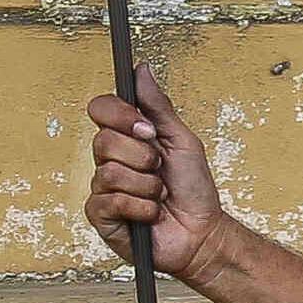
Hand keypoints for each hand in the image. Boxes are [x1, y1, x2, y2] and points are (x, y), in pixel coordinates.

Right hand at [84, 72, 226, 285]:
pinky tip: (151, 214)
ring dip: (146, 186)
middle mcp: (110, 160)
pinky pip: (112, 201)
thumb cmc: (193, 189)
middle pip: (103, 141)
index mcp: (126, 138)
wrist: (201, 232)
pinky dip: (141, 207)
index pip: (101, 109)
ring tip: (159, 196)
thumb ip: (158, 106)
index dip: (120, 116)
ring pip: (109, 172)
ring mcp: (103, 188)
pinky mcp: (102, 216)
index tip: (147, 129)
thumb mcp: (182, 140)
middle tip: (160, 170)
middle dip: (143, 157)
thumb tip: (142, 70)